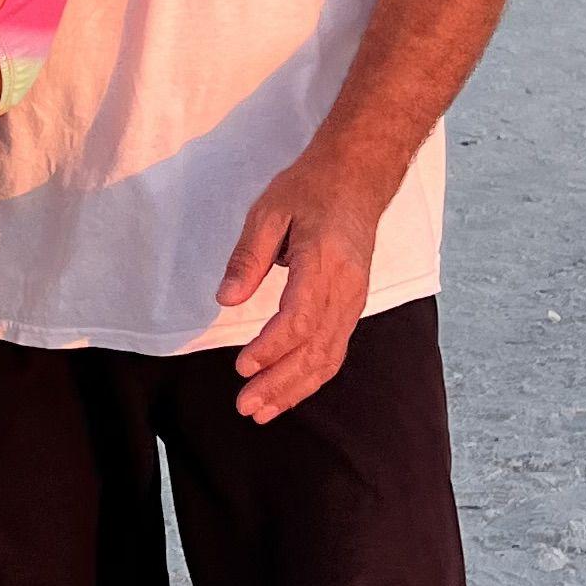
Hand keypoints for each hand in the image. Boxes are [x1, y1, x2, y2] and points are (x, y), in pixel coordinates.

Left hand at [215, 144, 388, 420]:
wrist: (359, 175)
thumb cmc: (311, 188)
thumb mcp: (269, 211)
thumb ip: (247, 257)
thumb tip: (226, 299)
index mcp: (323, 261)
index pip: (300, 318)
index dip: (271, 348)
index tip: (242, 366)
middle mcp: (346, 287)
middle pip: (316, 349)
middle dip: (280, 383)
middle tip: (246, 406)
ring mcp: (354, 299)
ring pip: (329, 356)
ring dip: (296, 388)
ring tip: (263, 410)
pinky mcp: (354, 304)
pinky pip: (336, 349)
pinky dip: (313, 375)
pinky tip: (290, 391)